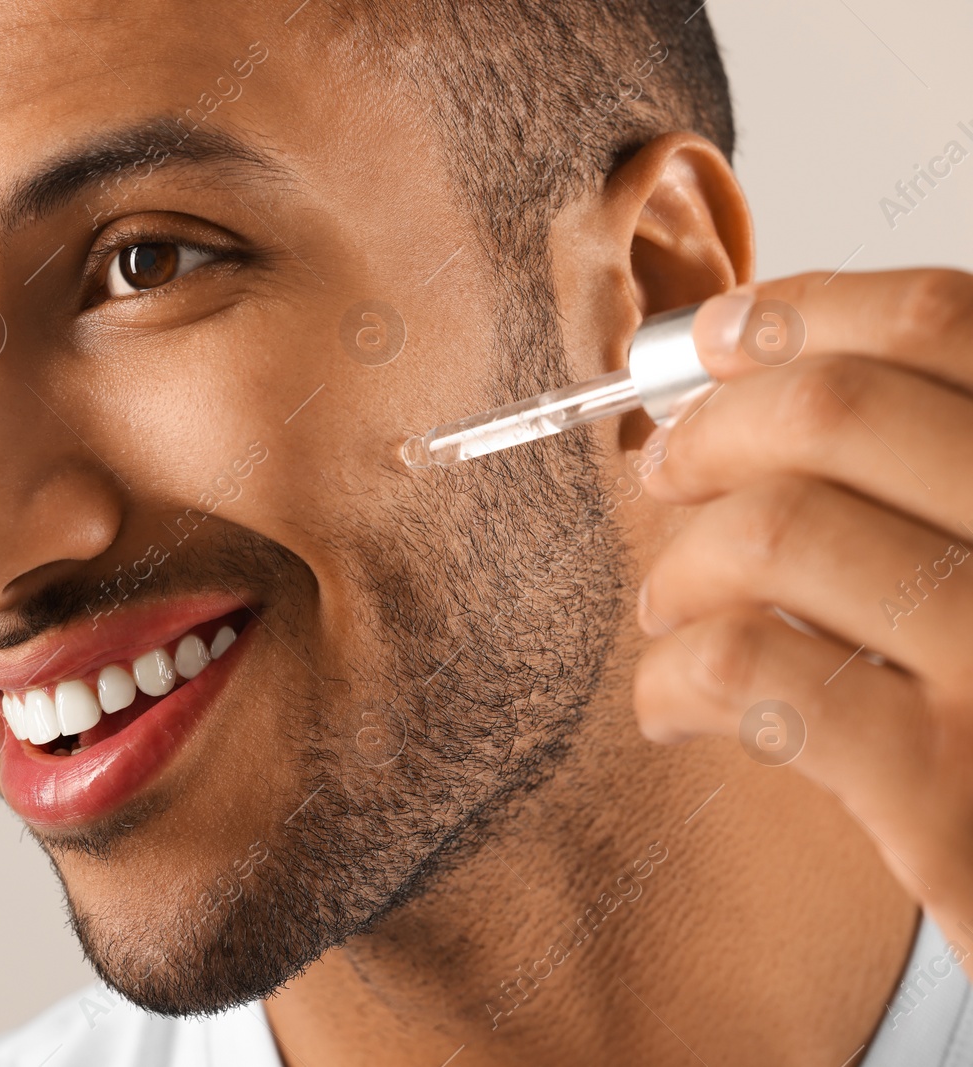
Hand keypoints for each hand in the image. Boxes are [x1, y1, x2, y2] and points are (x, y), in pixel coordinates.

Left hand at [632, 269, 972, 976]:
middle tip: (665, 474)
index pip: (940, 319)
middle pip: (832, 411)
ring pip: (775, 531)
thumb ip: (930, 464)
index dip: (799, 312)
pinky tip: (672, 702)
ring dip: (683, 563)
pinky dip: (672, 675)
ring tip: (671, 603)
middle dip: (709, 432)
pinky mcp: (952, 798)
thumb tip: (740, 357)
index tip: (713, 338)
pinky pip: (744, 668)